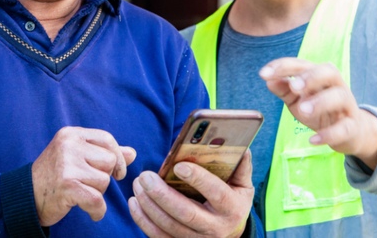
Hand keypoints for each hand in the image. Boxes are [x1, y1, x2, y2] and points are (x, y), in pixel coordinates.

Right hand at [31, 126, 135, 226]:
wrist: (25, 197)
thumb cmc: (55, 176)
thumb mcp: (77, 157)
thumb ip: (104, 153)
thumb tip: (132, 153)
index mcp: (71, 134)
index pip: (107, 139)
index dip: (117, 157)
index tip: (117, 172)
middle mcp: (68, 145)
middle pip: (109, 161)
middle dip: (103, 177)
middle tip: (86, 184)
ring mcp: (66, 164)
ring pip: (104, 181)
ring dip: (97, 193)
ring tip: (81, 194)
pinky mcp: (67, 185)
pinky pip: (97, 200)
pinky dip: (97, 211)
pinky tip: (92, 212)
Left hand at [128, 149, 253, 237]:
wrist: (229, 234)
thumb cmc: (233, 201)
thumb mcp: (243, 185)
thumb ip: (241, 166)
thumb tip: (240, 147)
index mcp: (232, 208)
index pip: (216, 194)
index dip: (198, 179)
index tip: (178, 165)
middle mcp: (215, 228)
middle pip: (186, 214)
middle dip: (163, 194)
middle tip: (145, 176)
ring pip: (169, 226)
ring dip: (149, 206)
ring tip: (138, 184)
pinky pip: (158, 237)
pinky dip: (143, 220)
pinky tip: (134, 202)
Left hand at [259, 57, 376, 167]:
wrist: (350, 133)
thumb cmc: (318, 111)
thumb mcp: (297, 99)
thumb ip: (283, 89)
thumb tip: (268, 80)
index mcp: (319, 76)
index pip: (303, 64)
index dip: (283, 66)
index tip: (263, 74)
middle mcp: (335, 86)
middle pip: (329, 72)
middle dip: (310, 77)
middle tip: (294, 87)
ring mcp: (347, 105)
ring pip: (340, 96)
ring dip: (320, 102)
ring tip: (303, 111)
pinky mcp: (352, 126)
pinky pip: (345, 128)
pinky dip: (329, 134)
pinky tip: (313, 140)